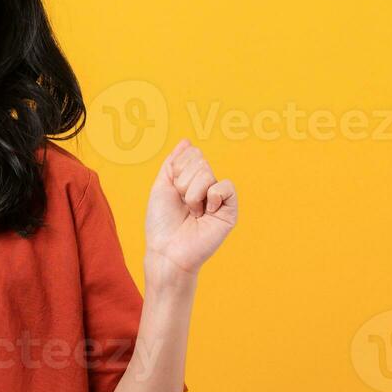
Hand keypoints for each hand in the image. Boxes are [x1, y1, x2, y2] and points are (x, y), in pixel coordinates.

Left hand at [145, 140, 236, 281]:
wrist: (167, 250)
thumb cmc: (161, 222)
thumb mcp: (161, 185)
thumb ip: (173, 162)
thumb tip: (187, 141)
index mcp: (191, 179)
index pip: (192, 153)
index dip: (177, 169)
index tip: (173, 190)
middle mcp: (206, 186)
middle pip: (199, 160)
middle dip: (183, 182)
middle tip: (183, 204)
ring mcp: (218, 198)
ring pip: (207, 173)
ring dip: (192, 194)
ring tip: (192, 212)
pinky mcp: (230, 210)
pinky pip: (225, 187)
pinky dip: (211, 197)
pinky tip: (206, 213)